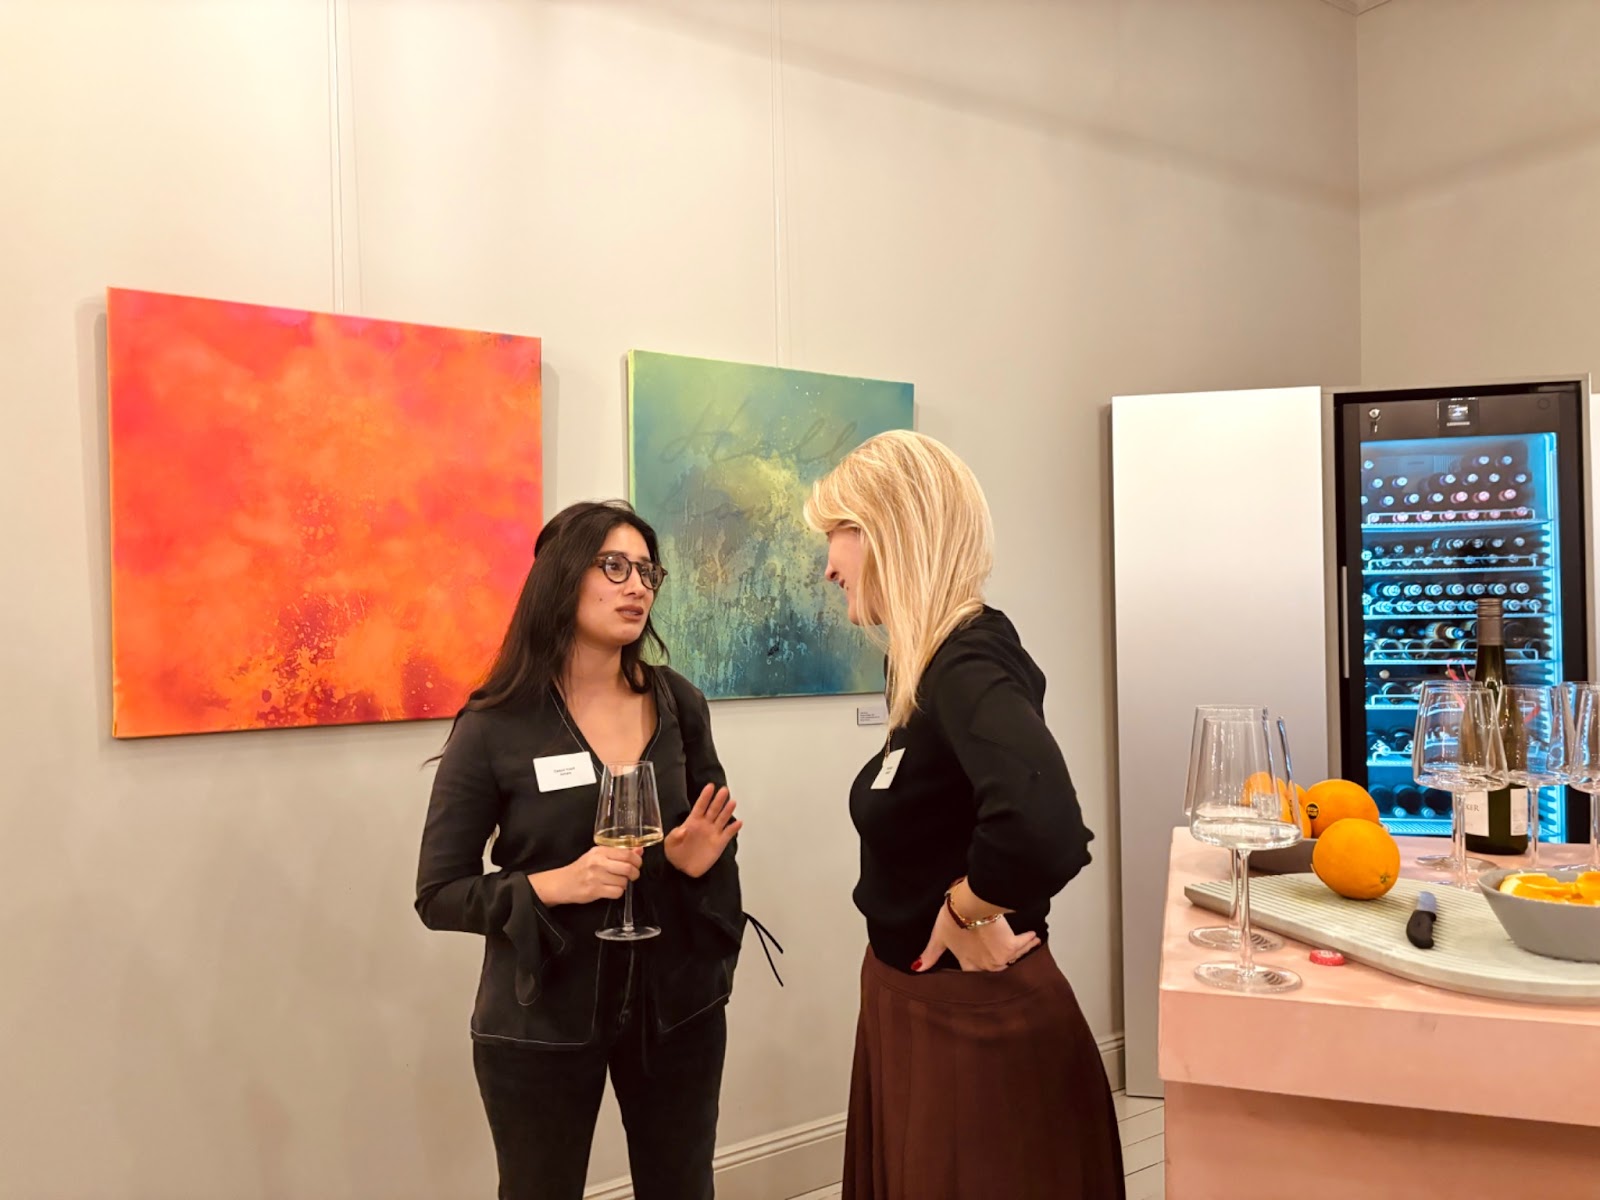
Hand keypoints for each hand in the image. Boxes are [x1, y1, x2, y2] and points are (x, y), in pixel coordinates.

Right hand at [529, 846, 641, 905]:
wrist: (562, 882)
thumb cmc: (582, 868)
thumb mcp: (598, 855)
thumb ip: (618, 853)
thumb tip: (639, 850)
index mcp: (600, 851)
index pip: (627, 853)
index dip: (637, 860)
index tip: (637, 864)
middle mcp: (598, 862)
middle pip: (627, 867)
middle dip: (635, 873)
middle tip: (633, 875)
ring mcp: (596, 877)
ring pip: (623, 881)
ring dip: (625, 884)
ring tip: (618, 882)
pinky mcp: (594, 890)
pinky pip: (617, 893)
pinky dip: (618, 892)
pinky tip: (612, 889)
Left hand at [664, 785, 742, 877]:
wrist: (683, 868)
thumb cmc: (675, 853)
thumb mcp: (670, 843)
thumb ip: (675, 835)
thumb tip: (684, 829)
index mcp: (692, 821)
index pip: (700, 806)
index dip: (705, 796)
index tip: (710, 786)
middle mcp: (705, 824)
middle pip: (713, 809)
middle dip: (718, 800)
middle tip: (724, 790)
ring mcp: (713, 833)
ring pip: (722, 819)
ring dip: (727, 811)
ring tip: (732, 802)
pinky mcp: (720, 843)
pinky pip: (728, 834)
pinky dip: (734, 828)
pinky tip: (738, 823)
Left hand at [912, 900, 1039, 972]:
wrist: (971, 906)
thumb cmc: (953, 918)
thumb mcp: (938, 937)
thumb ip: (930, 954)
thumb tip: (916, 969)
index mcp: (968, 963)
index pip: (973, 976)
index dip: (979, 973)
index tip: (985, 974)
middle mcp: (985, 965)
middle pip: (995, 971)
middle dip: (1001, 968)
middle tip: (1008, 964)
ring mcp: (999, 957)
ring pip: (1011, 960)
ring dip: (1018, 954)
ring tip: (1025, 949)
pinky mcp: (1011, 945)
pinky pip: (1023, 945)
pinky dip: (1029, 941)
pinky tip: (1034, 937)